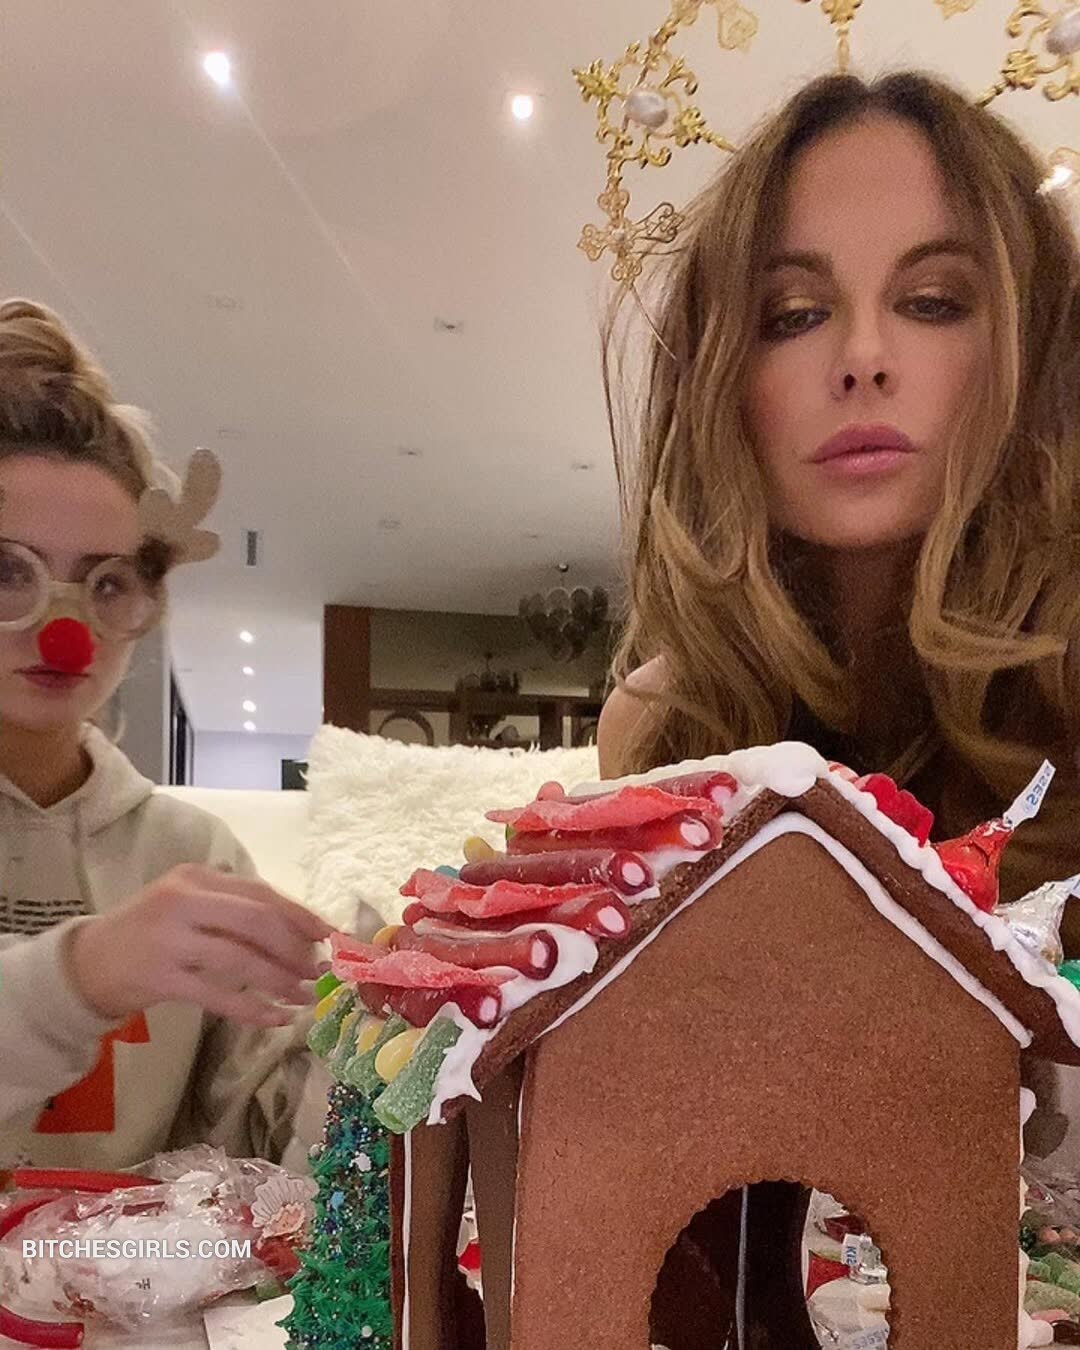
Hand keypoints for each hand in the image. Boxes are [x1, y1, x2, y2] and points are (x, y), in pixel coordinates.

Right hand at [65, 864, 333, 1027]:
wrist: (89, 962)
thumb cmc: (153, 932)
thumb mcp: (190, 904)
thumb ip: (235, 910)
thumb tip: (302, 934)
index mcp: (198, 877)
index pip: (261, 892)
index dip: (300, 915)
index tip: (329, 936)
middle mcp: (184, 900)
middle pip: (256, 921)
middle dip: (294, 948)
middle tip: (317, 971)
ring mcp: (170, 938)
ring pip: (240, 958)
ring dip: (280, 980)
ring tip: (304, 997)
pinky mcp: (161, 977)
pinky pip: (218, 995)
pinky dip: (253, 1008)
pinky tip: (276, 1018)